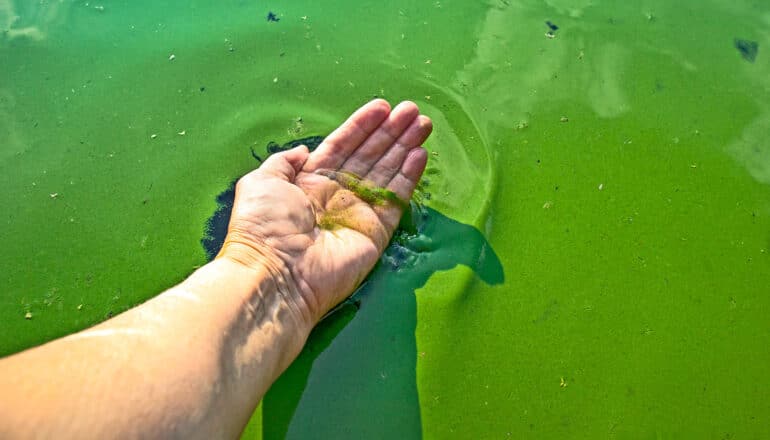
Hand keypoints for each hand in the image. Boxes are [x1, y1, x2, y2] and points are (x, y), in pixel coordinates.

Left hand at [218, 99, 432, 324]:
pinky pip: (396, 199)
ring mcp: (358, 213)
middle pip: (370, 156)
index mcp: (310, 182)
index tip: (382, 106)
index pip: (342, 146)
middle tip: (411, 109)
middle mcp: (336, 194)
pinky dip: (409, 177)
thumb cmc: (263, 226)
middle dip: (391, 132)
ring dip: (405, 147)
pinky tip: (419, 153)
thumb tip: (303, 150)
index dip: (362, 126)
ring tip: (423, 122)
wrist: (276, 274)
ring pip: (387, 172)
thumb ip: (283, 161)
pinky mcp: (376, 232)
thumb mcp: (262, 181)